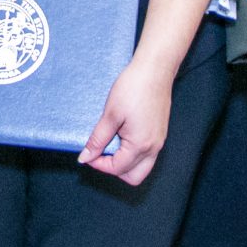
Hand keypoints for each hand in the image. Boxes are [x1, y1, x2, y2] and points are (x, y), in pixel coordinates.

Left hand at [81, 57, 174, 184]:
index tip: (88, 153)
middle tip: (100, 153)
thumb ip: (98, 139)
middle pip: (133, 177)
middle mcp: (153, 148)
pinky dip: (133, 154)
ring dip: (125, 163)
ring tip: (111, 144)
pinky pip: (147, 155)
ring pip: (142, 167)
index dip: (98, 164)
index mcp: (140, 145)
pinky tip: (122, 137)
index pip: (117, 169)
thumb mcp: (110, 115)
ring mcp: (159, 141)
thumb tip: (86, 157)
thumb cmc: (134, 88)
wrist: (155, 70)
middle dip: (114, 170)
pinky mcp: (160, 134)